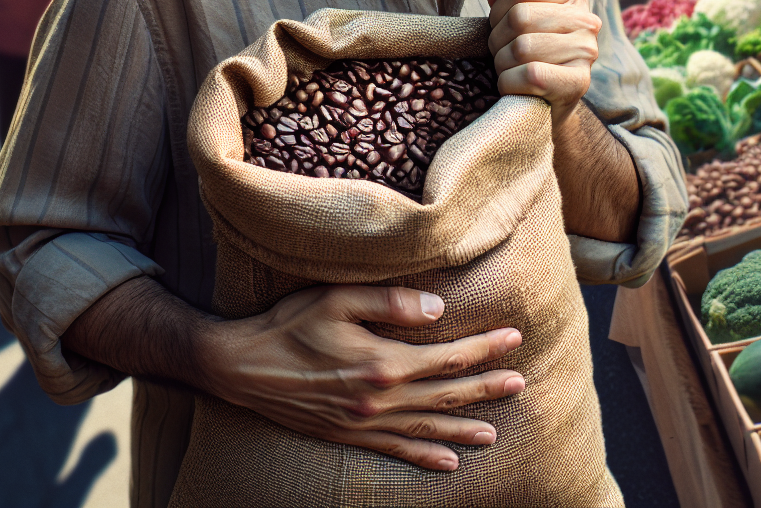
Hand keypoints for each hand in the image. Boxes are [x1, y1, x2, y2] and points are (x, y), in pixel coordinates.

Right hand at [199, 285, 523, 471]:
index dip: (483, 348)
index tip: (513, 338)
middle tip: (519, 383)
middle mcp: (380, 399)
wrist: (241, 367)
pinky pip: (395, 451)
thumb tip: (438, 309)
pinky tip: (448, 462)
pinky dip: (424, 457)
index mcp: (382, 363)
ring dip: (463, 427)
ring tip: (493, 431)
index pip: (447, 357)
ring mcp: (364, 423)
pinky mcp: (348, 435)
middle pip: (445, 395)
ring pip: (426, 428)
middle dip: (485, 389)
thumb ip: (389, 302)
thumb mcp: (337, 298)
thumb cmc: (288, 325)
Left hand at [486, 0, 599, 123]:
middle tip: (501, 53)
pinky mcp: (579, 83)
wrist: (544, 105)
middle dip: (497, 38)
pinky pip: (531, 75)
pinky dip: (509, 83)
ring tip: (509, 70)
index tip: (502, 26)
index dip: (499, 8)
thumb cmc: (526, 54)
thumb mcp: (517, 12)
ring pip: (521, 48)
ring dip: (501, 63)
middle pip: (520, 16)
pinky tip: (513, 87)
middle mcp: (587, 21)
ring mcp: (587, 52)